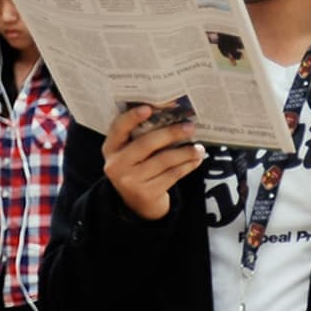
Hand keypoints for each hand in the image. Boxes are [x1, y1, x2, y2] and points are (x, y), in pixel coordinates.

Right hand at [102, 106, 205, 220]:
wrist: (137, 202)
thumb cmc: (138, 167)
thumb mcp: (131, 153)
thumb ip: (141, 136)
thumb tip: (173, 116)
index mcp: (111, 148)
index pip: (118, 129)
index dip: (132, 117)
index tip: (148, 107)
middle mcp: (116, 164)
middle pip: (147, 144)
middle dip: (171, 133)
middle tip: (190, 127)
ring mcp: (130, 180)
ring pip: (164, 160)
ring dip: (186, 152)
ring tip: (199, 148)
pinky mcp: (146, 193)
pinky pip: (172, 174)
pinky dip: (187, 165)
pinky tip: (196, 160)